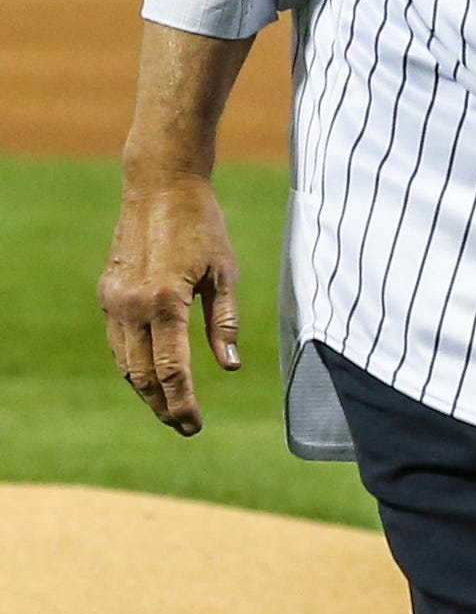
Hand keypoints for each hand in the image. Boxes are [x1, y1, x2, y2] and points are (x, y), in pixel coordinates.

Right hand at [97, 175, 241, 435]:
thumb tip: (230, 367)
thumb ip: (225, 321)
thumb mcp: (225, 272)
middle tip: (184, 428)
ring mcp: (114, 300)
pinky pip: (118, 342)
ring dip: (145, 391)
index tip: (194, 427)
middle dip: (163, 406)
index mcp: (166, 300)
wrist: (159, 186)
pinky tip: (151, 377)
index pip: (172, 370)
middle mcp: (133, 305)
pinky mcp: (107, 293)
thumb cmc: (202, 226)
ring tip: (169, 409)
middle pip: (143, 375)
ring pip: (125, 363)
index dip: (182, 403)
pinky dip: (133, 365)